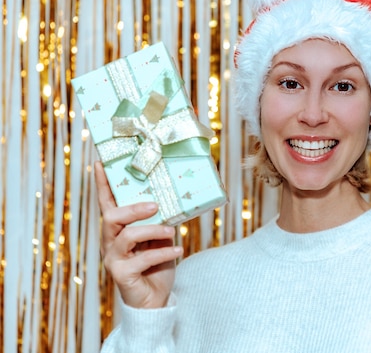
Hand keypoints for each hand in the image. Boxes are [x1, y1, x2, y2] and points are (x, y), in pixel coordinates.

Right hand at [95, 161, 181, 308]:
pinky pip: (142, 259)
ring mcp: (114, 259)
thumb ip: (160, 221)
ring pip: (127, 236)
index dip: (103, 184)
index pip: (107, 203)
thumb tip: (173, 201)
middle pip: (112, 217)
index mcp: (118, 229)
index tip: (100, 163)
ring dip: (153, 230)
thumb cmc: (156, 265)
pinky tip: (178, 250)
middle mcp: (110, 242)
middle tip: (155, 206)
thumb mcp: (160, 239)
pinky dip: (163, 253)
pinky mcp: (121, 275)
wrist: (156, 298)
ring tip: (172, 232)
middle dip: (133, 209)